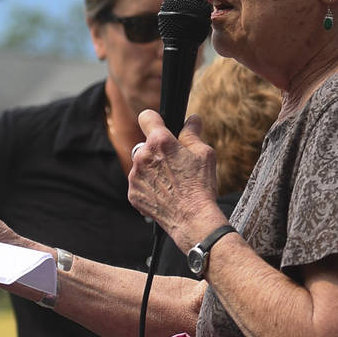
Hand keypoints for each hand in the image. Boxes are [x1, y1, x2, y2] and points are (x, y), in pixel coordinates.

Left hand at [127, 112, 223, 250]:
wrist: (192, 218)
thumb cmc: (200, 185)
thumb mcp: (204, 153)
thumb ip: (193, 133)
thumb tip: (192, 119)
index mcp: (160, 142)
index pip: (146, 117)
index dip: (155, 119)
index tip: (159, 125)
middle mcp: (142, 156)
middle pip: (146, 145)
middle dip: (158, 150)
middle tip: (175, 163)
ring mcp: (135, 176)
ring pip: (141, 165)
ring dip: (152, 169)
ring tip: (171, 182)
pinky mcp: (133, 193)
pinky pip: (139, 183)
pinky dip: (149, 186)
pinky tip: (165, 193)